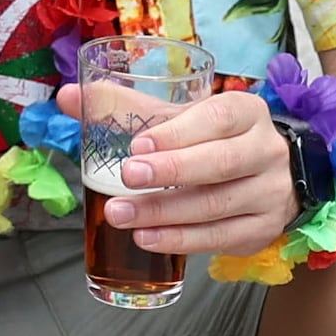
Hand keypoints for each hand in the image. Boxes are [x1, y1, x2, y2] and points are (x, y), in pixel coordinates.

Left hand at [74, 86, 296, 263]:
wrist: (268, 176)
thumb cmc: (213, 140)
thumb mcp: (181, 116)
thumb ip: (128, 107)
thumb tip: (66, 95)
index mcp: (246, 112)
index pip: (216, 118)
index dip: (177, 133)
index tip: (137, 146)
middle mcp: (265, 150)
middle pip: (220, 163)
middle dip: (170, 172)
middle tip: (126, 178)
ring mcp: (269, 194)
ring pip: (216, 205)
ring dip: (164, 213)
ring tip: (120, 215)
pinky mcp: (262, 230)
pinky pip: (220, 238)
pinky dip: (181, 240)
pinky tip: (146, 239)